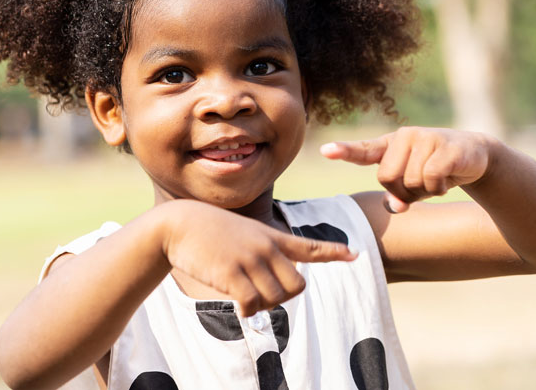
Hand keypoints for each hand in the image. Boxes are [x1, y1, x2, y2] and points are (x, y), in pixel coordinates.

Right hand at [160, 200, 356, 315]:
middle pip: (296, 286)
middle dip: (283, 296)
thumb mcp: (242, 233)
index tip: (354, 254)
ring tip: (242, 295)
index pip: (308, 245)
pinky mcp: (231, 273)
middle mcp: (266, 247)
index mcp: (270, 236)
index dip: (332, 251)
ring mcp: (249, 259)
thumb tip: (272, 287)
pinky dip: (247, 311)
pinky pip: (252, 305)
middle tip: (260, 294)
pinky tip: (237, 304)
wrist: (180, 224)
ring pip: (275, 298)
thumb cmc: (210, 231)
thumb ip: (262, 252)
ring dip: (260, 305)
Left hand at [320, 127, 492, 212]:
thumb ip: (397, 195)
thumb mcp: (412, 183)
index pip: (363, 149)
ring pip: (410, 181)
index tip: (326, 151)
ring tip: (436, 179)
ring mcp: (425, 138)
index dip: (344, 151)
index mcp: (390, 144)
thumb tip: (396, 206)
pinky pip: (430, 179)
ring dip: (425, 190)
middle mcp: (404, 136)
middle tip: (420, 185)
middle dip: (403, 191)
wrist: (475, 156)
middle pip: (386, 178)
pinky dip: (438, 188)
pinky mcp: (445, 146)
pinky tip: (447, 179)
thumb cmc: (435, 170)